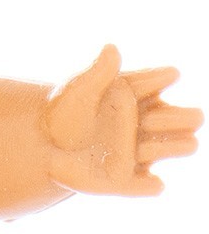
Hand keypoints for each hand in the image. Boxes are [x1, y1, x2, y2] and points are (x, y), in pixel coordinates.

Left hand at [45, 45, 200, 195]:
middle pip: (170, 118)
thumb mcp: (78, 89)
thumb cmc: (63, 111)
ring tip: (188, 142)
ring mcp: (136, 151)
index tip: (171, 73)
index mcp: (132, 97)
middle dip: (179, 116)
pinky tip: (155, 184)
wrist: (44, 143)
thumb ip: (98, 72)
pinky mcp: (123, 179)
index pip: (152, 83)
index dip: (161, 78)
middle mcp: (141, 124)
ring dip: (173, 146)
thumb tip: (112, 48)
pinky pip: (139, 185)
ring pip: (164, 148)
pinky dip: (147, 186)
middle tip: (186, 116)